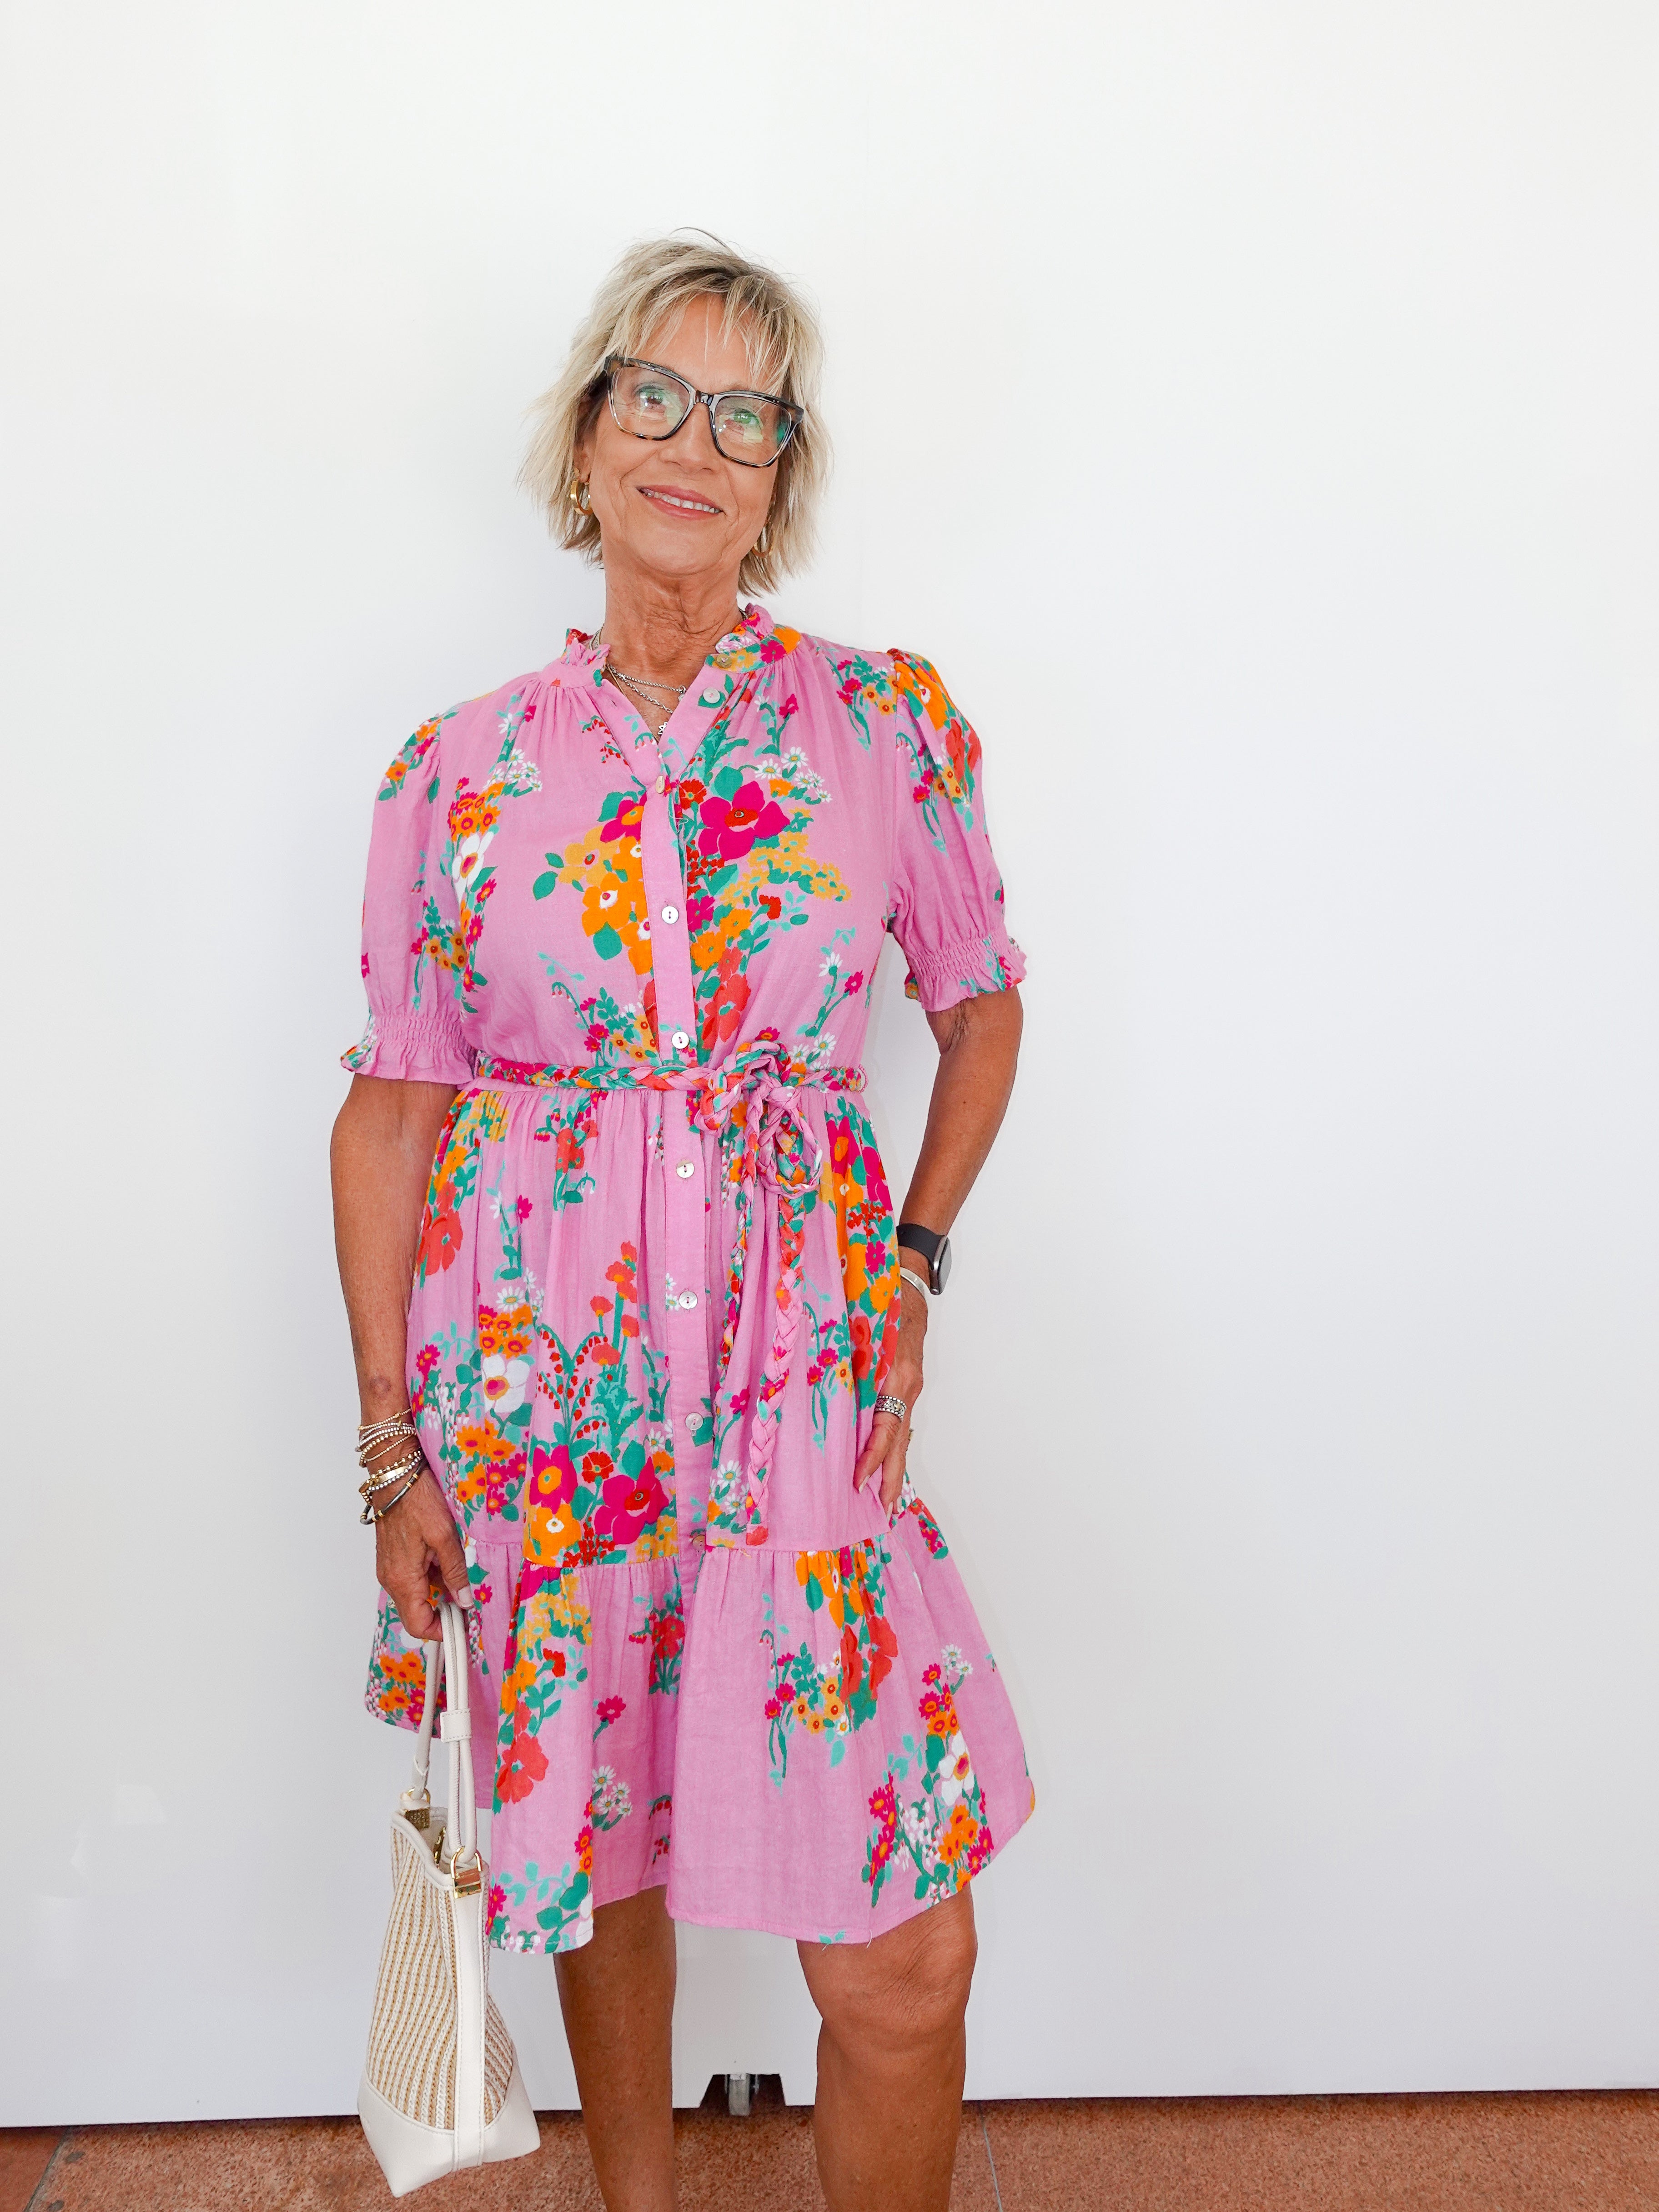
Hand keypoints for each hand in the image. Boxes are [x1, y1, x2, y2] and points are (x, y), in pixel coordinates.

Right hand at [373, 1461, 471, 1641]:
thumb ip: (455, 1572)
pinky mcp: (393, 1559)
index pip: (418, 1625)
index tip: (463, 1626)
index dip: (442, 1632)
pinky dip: (431, 1578)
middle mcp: (391, 1579)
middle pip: (416, 1614)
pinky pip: (413, 1580)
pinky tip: (446, 1561)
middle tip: (468, 1604)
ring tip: (461, 1576)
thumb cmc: (417, 1499)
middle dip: (443, 1614)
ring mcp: (390, 1569)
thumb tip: (465, 1600)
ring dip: (439, 1593)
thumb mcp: (445, 1536)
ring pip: (416, 1597)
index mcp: (402, 1579)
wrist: (395, 1475)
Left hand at [853, 1277, 927, 1515]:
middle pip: (900, 1441)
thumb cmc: (882, 1295)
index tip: (857, 1481)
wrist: (911, 1277)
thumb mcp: (864, 1325)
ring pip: (900, 1431)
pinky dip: (891, 1442)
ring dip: (891, 1464)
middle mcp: (906, 1384)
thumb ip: (847, 1356)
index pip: (886, 1429)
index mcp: (896, 1375)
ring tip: (883, 1498)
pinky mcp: (905, 1381)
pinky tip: (881, 1460)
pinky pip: (897, 1418)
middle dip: (892, 1478)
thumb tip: (820, 1385)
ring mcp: (909, 1384)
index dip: (871, 1458)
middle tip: (884, 1511)